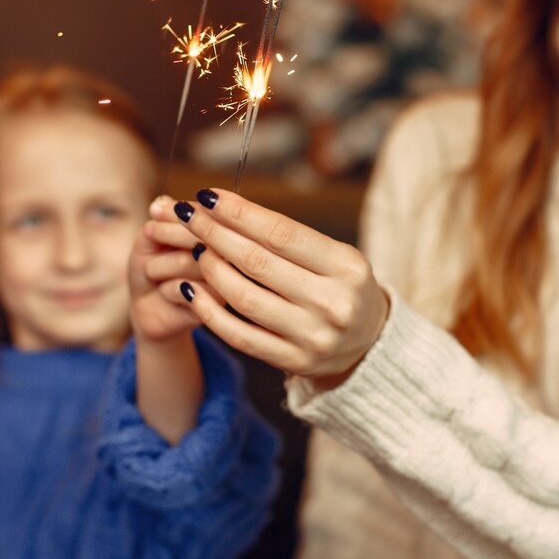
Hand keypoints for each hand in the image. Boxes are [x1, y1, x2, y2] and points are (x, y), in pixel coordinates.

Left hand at [128, 195, 210, 343]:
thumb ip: (159, 221)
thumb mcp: (150, 240)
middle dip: (167, 233)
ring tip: (154, 273)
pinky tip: (166, 295)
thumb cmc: (152, 269)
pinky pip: (184, 289)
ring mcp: (224, 283)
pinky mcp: (215, 308)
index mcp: (218, 235)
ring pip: (187, 261)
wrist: (149, 309)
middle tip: (149, 234)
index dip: (181, 211)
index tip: (154, 212)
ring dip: (158, 266)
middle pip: (202, 236)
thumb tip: (162, 203)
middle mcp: (227, 257)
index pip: (208, 216)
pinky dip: (165, 290)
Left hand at [169, 187, 388, 380]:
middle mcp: (332, 303)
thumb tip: (227, 209)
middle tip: (188, 215)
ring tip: (195, 249)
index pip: (281, 233)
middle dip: (215, 233)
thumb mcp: (335, 256)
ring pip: (244, 299)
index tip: (209, 197)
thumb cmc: (341, 286)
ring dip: (210, 269)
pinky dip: (209, 312)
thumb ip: (289, 238)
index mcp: (346, 267)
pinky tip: (190, 290)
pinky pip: (239, 336)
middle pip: (257, 262)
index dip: (239, 213)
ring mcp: (312, 337)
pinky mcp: (294, 362)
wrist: (370, 343)